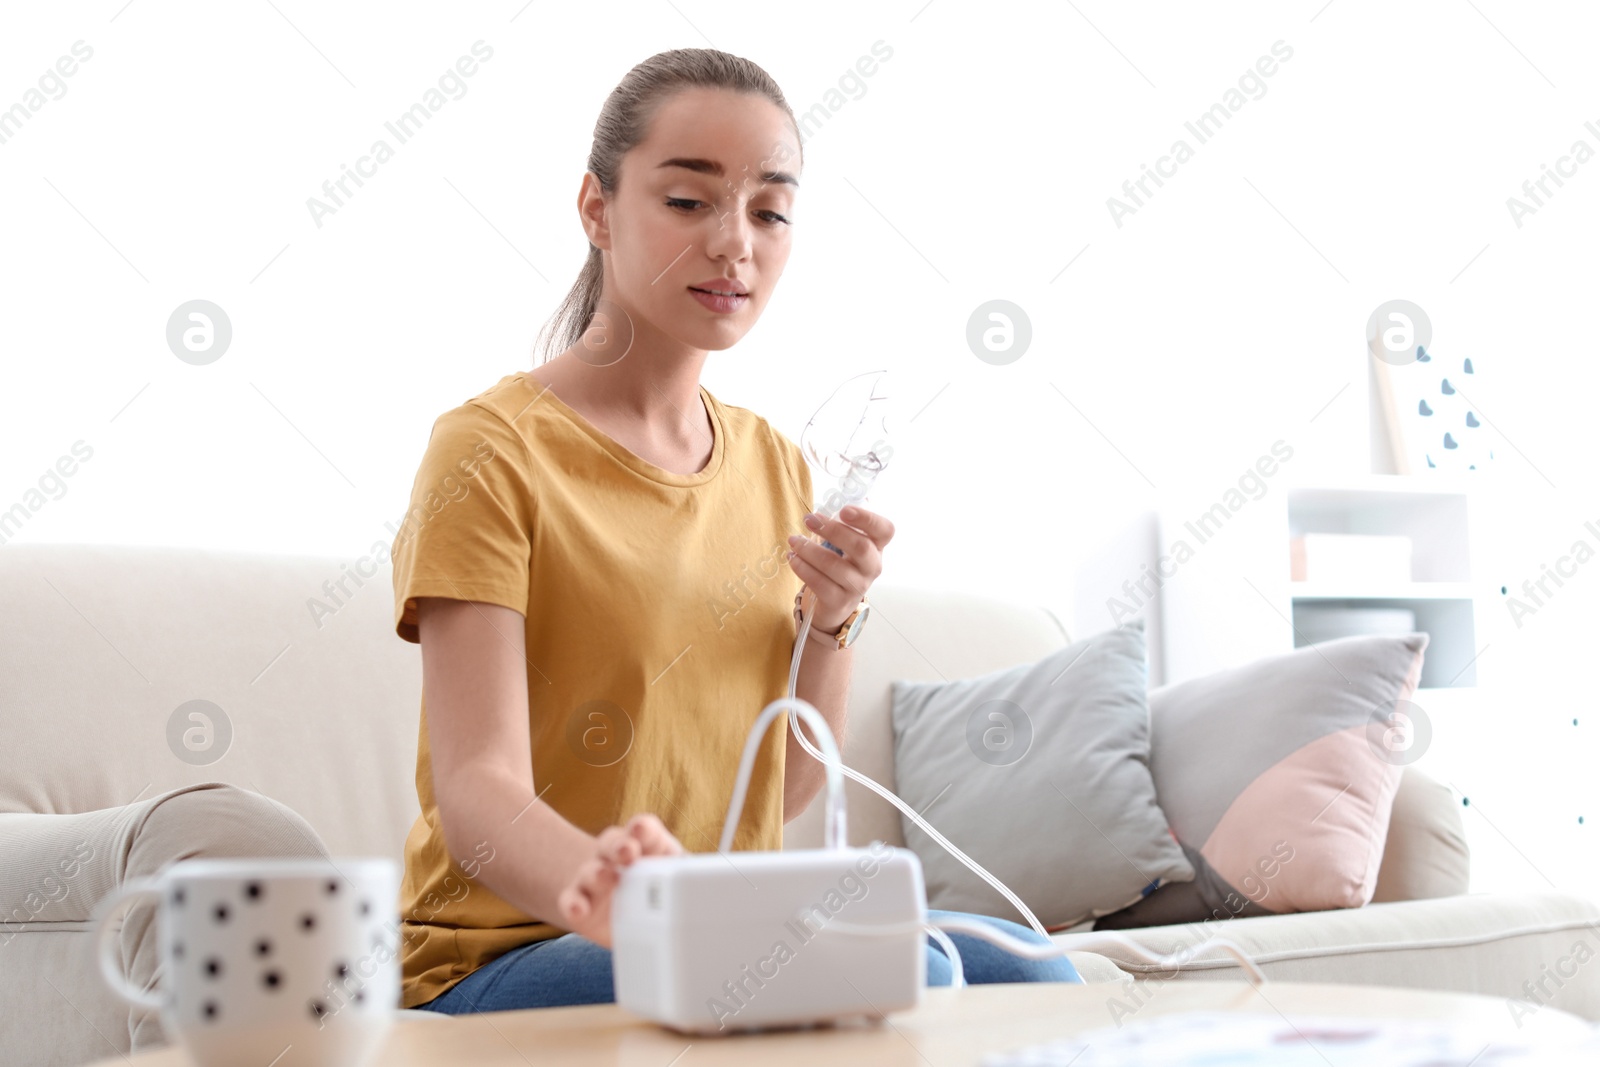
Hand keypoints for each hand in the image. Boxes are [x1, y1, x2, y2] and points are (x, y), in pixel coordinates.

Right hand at [555, 813, 684, 947]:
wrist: (623, 912)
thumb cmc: (656, 890)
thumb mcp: (679, 881)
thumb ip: (695, 879)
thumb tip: (732, 886)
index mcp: (647, 847)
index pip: (643, 830)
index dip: (643, 829)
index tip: (644, 831)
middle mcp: (618, 858)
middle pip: (614, 841)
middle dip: (620, 845)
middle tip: (628, 852)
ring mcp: (597, 879)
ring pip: (592, 868)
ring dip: (598, 872)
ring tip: (607, 878)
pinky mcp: (580, 904)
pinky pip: (571, 899)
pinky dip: (573, 902)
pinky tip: (578, 908)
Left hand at [787, 504, 894, 631]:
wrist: (835, 603)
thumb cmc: (840, 564)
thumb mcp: (846, 545)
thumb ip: (841, 527)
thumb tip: (824, 508)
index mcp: (877, 547)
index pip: (885, 530)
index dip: (867, 518)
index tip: (843, 510)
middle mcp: (872, 567)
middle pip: (860, 546)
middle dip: (833, 530)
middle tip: (809, 519)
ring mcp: (857, 587)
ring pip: (834, 566)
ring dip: (810, 549)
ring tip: (794, 540)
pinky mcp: (839, 602)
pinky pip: (819, 583)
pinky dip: (802, 568)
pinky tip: (792, 557)